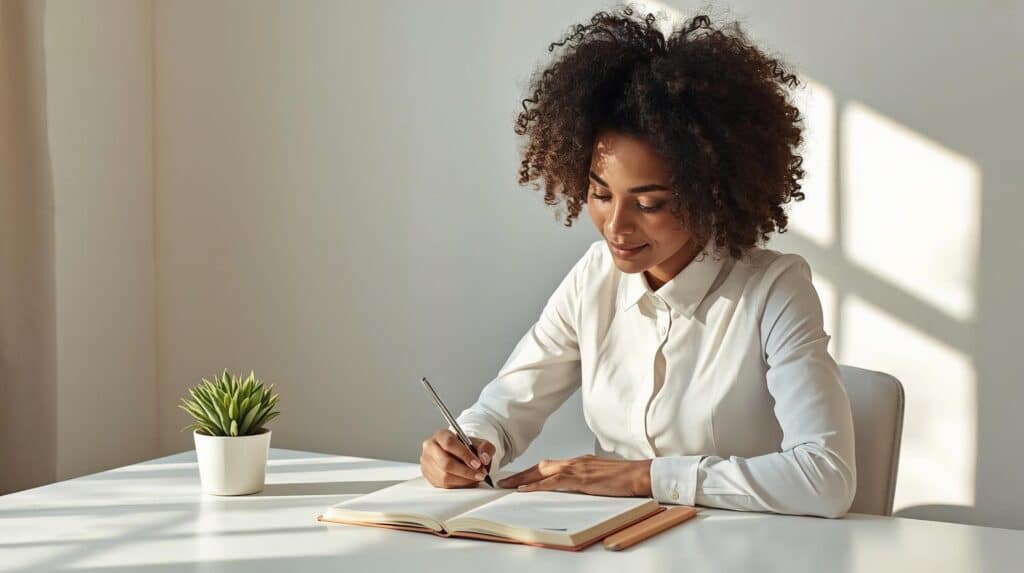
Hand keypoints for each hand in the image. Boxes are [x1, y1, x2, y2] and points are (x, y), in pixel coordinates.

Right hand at [420, 429, 495, 488]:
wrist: (458, 454)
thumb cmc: (466, 447)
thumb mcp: (479, 443)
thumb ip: (485, 448)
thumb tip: (484, 459)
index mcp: (441, 435)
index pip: (449, 443)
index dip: (464, 455)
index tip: (477, 463)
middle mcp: (431, 448)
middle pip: (445, 463)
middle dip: (466, 471)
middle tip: (479, 474)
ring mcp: (427, 463)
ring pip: (444, 476)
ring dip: (464, 480)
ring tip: (476, 478)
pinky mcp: (429, 476)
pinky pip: (443, 485)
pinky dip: (459, 485)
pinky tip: (467, 481)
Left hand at [497, 455, 651, 496]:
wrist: (640, 474)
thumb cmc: (624, 478)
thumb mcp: (600, 478)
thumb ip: (585, 480)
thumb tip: (575, 488)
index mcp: (579, 462)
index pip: (549, 465)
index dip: (532, 471)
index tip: (517, 478)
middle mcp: (575, 461)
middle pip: (541, 466)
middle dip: (521, 473)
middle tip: (504, 481)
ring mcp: (578, 468)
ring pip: (543, 471)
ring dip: (523, 478)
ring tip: (507, 485)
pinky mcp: (581, 478)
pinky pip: (554, 481)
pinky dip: (537, 485)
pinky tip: (525, 489)